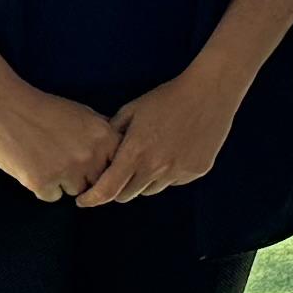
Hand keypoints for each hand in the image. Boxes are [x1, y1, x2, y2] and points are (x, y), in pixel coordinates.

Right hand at [0, 83, 118, 202]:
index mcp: (103, 136)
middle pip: (98, 182)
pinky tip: (32, 166)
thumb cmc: (42, 109)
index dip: (103, 166)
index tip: (91, 162)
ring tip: (46, 160)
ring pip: (75, 190)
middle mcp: (90, 154)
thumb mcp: (83, 114)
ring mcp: (67, 170)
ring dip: (63, 182)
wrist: (2, 107)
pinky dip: (42, 187)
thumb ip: (103, 134)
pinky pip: (51, 196)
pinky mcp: (42, 182)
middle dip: (84, 175)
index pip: (117, 166)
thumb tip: (121, 154)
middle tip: (62, 158)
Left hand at [81, 68, 243, 206]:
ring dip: (145, 180)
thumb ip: (112, 135)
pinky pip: (173, 181)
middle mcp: (156, 168)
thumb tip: (99, 154)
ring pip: (151, 190)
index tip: (84, 201)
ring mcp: (178, 171)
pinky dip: (168, 173)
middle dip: (120, 187)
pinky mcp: (196, 171)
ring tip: (152, 155)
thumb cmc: (167, 98)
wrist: (209, 92)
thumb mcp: (132, 110)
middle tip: (122, 171)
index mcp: (135, 152)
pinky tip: (174, 151)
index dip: (92, 199)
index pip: (107, 190)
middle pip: (127, 195)